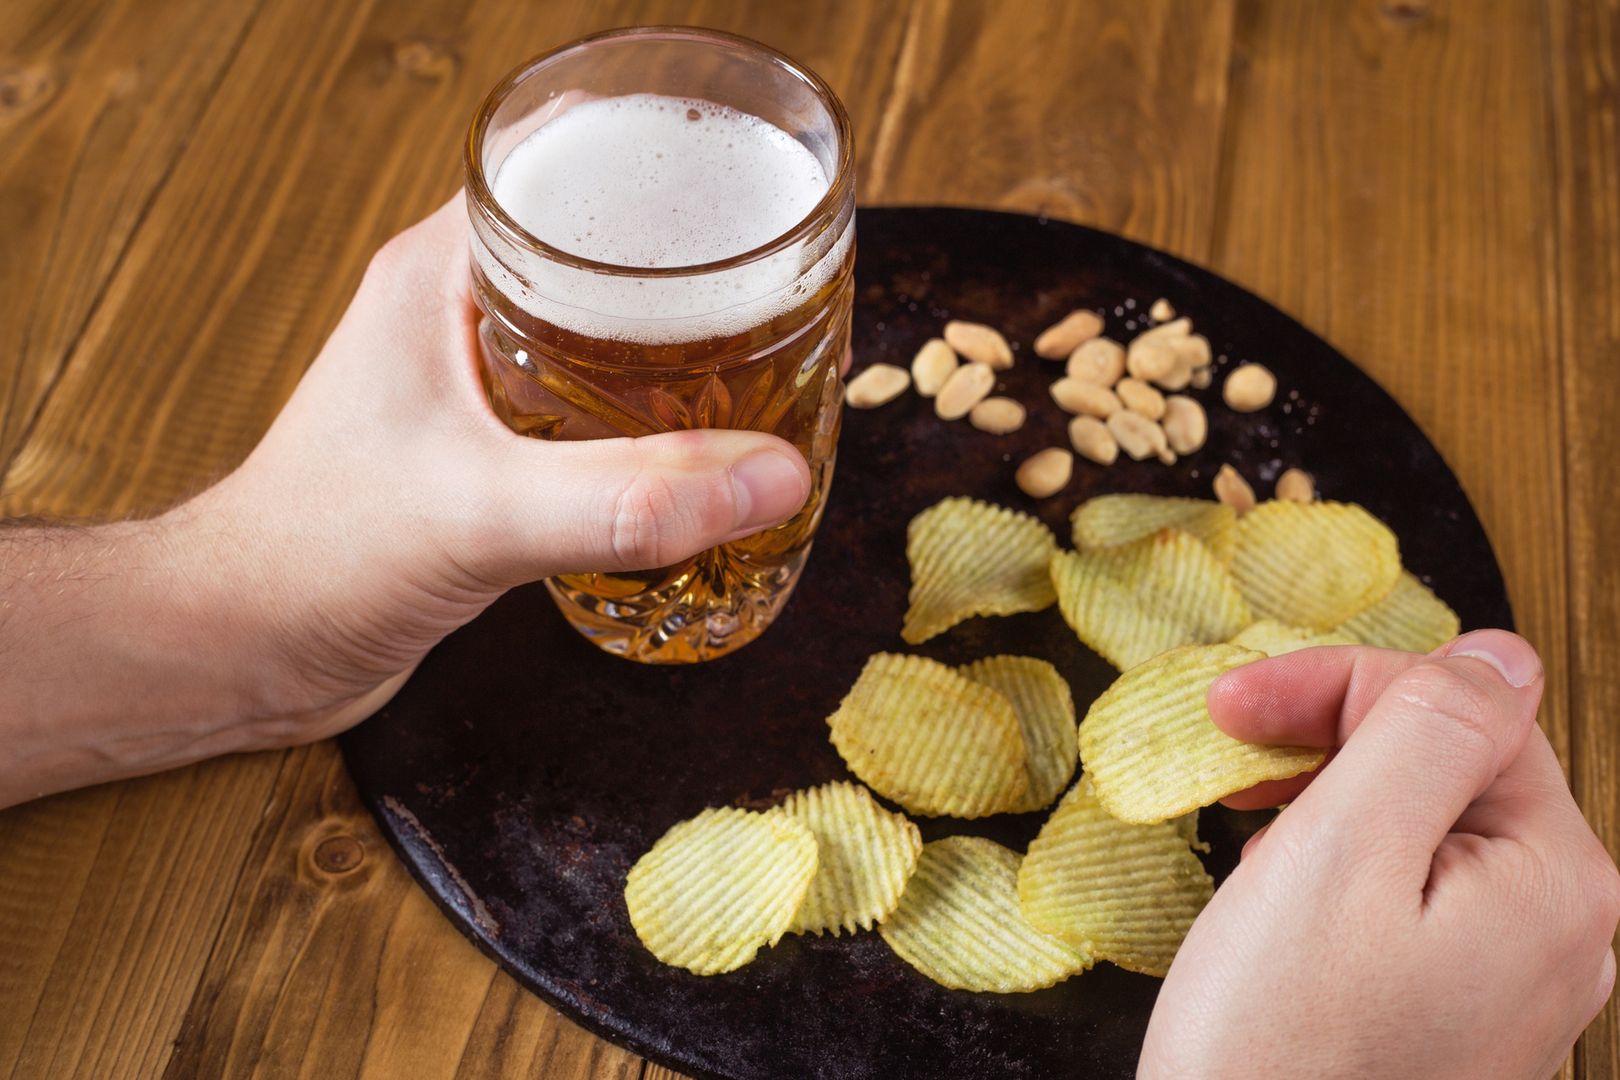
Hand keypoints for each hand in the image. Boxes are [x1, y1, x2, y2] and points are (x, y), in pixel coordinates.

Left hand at [176, 193, 813, 744]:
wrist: (244, 650)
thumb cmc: (318, 555)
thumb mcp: (486, 515)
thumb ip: (628, 498)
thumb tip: (772, 476)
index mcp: (443, 274)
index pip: (572, 187)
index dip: (668, 199)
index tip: (748, 233)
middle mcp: (458, 316)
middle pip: (603, 269)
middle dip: (692, 293)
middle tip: (778, 322)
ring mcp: (468, 387)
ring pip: (599, 349)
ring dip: (672, 372)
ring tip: (758, 391)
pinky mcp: (480, 458)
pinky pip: (584, 421)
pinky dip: (642, 438)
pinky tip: (689, 472)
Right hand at [1138, 631, 1619, 1078]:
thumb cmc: (1279, 1039)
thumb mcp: (1343, 851)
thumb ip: (1430, 729)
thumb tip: (1498, 650)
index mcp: (1553, 876)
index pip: (1462, 705)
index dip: (1337, 684)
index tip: (1227, 704)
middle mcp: (1562, 925)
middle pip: (1452, 760)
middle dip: (1332, 739)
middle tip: (1227, 750)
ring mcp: (1516, 976)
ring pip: (1426, 822)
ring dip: (1329, 796)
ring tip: (1248, 827)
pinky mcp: (1463, 1010)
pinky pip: (1414, 891)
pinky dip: (1339, 863)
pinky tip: (1282, 887)